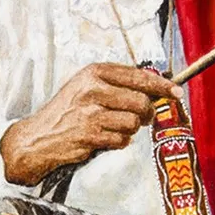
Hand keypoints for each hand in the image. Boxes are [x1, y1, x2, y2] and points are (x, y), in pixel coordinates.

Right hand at [0, 63, 182, 185]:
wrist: (38, 137)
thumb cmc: (68, 111)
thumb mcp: (88, 86)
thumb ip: (119, 84)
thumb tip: (159, 88)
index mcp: (94, 72)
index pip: (138, 76)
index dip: (161, 86)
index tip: (176, 92)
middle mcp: (92, 89)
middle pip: (141, 102)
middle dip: (146, 113)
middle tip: (140, 117)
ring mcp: (91, 113)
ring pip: (133, 122)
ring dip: (130, 129)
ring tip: (113, 127)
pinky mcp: (90, 135)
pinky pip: (122, 140)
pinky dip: (119, 142)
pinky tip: (104, 138)